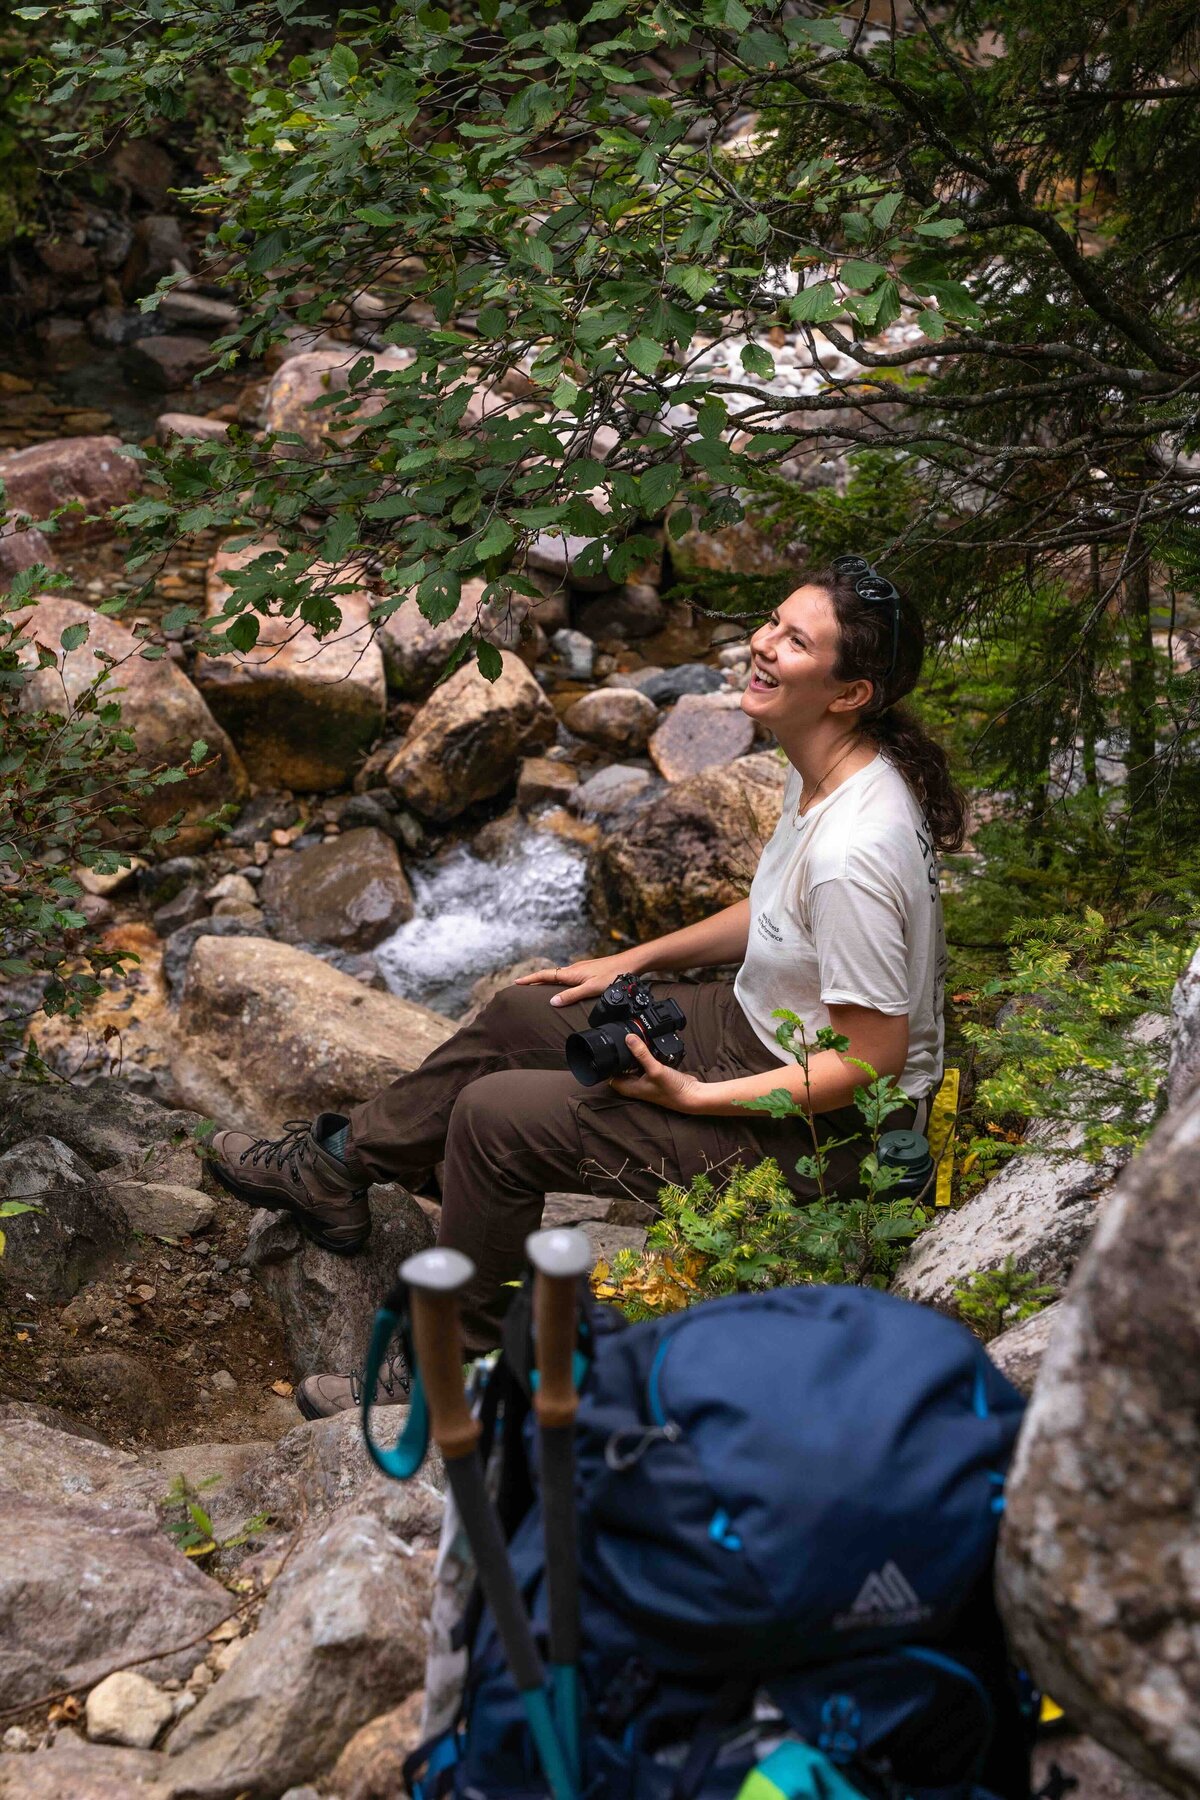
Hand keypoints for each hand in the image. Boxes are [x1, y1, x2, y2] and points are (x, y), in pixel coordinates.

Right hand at [514, 953, 640, 1007]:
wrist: (630, 963)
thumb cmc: (612, 976)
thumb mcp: (591, 989)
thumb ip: (571, 995)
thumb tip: (552, 1001)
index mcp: (571, 973)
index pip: (545, 975)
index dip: (530, 979)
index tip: (516, 982)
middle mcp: (574, 969)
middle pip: (549, 975)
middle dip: (535, 980)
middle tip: (522, 986)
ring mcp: (581, 969)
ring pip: (559, 975)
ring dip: (547, 981)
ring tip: (538, 989)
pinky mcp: (588, 971)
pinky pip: (568, 976)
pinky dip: (559, 981)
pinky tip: (563, 987)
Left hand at [607, 1032, 705, 1113]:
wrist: (691, 1095)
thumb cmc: (673, 1090)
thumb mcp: (655, 1069)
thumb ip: (641, 1054)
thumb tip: (628, 1038)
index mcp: (630, 1088)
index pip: (610, 1076)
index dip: (608, 1064)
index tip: (609, 1049)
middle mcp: (636, 1085)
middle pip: (621, 1069)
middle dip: (621, 1057)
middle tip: (621, 1042)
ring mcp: (645, 1080)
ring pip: (633, 1065)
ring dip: (634, 1056)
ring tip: (634, 1042)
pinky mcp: (655, 1075)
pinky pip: (645, 1064)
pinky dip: (646, 1057)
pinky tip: (649, 1048)